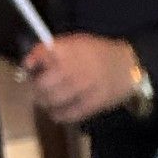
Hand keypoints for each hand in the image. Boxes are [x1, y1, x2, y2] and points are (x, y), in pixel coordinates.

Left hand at [22, 34, 142, 125]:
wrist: (128, 66)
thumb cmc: (99, 53)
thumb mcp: (76, 43)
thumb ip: (53, 51)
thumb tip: (30, 63)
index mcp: (68, 50)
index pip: (39, 56)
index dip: (29, 65)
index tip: (28, 69)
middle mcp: (72, 68)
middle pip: (41, 84)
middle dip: (36, 88)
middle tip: (38, 89)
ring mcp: (82, 88)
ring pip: (51, 101)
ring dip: (45, 102)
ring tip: (48, 101)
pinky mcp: (91, 104)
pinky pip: (67, 114)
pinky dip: (59, 115)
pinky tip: (58, 112)